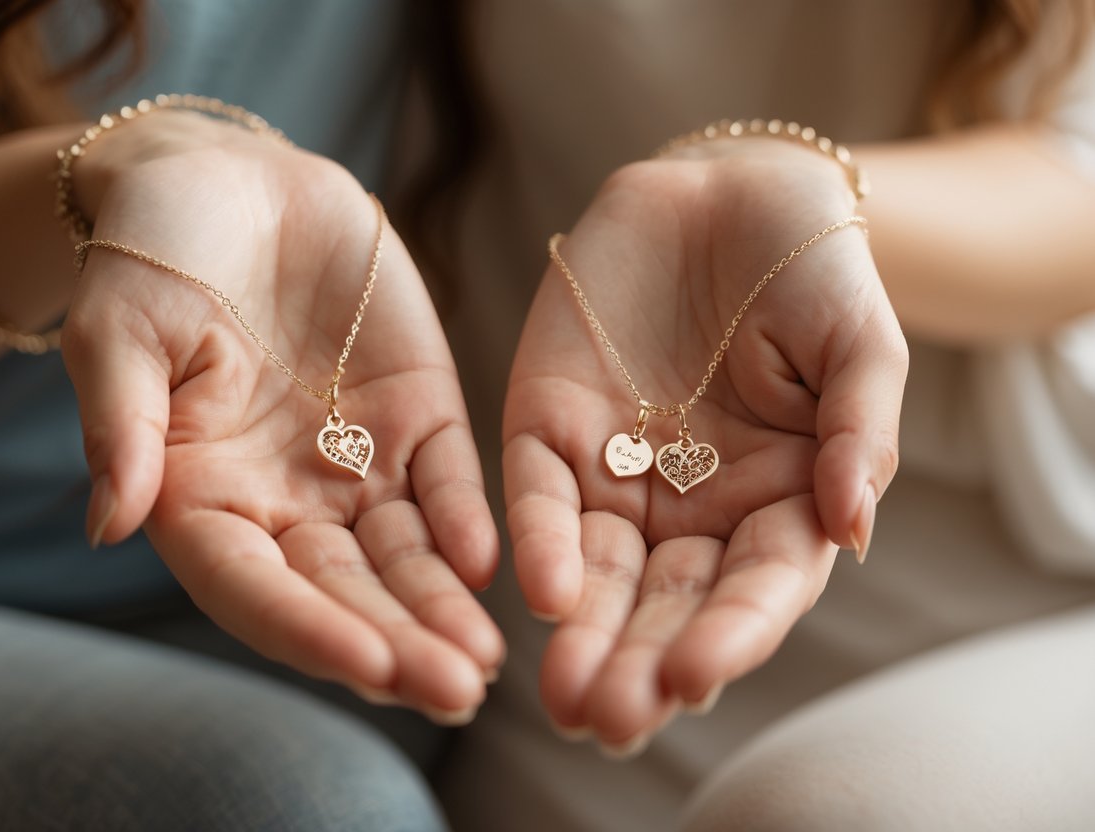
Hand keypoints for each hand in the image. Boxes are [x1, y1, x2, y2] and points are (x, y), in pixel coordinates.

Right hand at [62, 113, 502, 720]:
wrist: (231, 181)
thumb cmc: (153, 252)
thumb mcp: (120, 329)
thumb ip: (123, 424)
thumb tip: (111, 523)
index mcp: (203, 495)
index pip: (253, 586)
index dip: (308, 628)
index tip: (368, 666)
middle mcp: (284, 497)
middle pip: (342, 589)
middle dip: (397, 644)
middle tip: (456, 691)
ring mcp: (355, 459)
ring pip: (403, 552)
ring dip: (442, 606)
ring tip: (485, 661)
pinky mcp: (416, 413)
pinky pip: (446, 478)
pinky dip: (465, 519)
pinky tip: (488, 562)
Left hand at [502, 145, 906, 750]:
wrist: (725, 190)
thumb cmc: (811, 270)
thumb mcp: (861, 343)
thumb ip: (857, 431)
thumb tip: (852, 529)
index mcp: (773, 500)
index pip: (754, 587)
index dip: (729, 634)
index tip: (696, 677)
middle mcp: (690, 503)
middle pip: (665, 599)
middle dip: (638, 660)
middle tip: (608, 719)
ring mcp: (616, 469)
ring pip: (598, 567)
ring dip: (582, 629)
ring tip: (565, 692)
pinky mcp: (550, 425)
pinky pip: (538, 492)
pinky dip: (538, 538)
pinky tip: (541, 590)